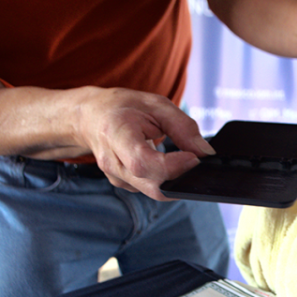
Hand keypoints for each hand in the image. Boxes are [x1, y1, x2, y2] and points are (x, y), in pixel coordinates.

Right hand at [77, 88, 215, 199]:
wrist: (92, 117)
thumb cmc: (123, 108)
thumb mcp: (156, 105)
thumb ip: (183, 127)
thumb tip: (205, 152)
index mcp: (116, 134)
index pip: (143, 163)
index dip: (172, 166)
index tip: (193, 158)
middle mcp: (112, 161)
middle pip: (151, 185)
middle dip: (179, 178)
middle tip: (195, 160)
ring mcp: (115, 176)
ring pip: (153, 191)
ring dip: (174, 179)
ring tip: (181, 158)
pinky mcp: (123, 184)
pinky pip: (149, 188)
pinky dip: (165, 180)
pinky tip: (168, 164)